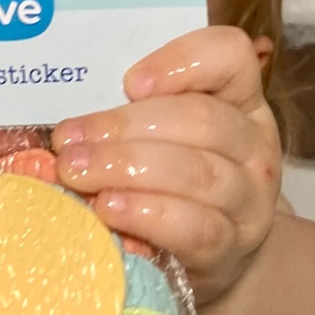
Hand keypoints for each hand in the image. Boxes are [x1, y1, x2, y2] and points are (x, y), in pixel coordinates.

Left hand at [51, 27, 281, 305]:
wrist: (200, 258)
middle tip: (70, 141)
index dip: (181, 61)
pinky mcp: (230, 247)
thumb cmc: (168, 185)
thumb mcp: (155, 141)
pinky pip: (195, 227)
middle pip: (202, 119)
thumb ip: (122, 123)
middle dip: (126, 127)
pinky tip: (108, 208)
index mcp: (238, 99)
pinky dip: (146, 215)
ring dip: (128, 168)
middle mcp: (253, 144)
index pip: (230, 55)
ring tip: (78, 173)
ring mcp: (248, 199)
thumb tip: (61, 131)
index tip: (129, 83)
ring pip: (198, 173)